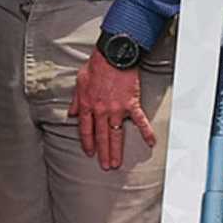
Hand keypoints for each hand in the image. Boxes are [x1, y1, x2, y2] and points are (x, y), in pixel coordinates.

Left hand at [74, 56, 155, 170]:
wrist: (113, 55)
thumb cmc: (97, 66)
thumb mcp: (79, 82)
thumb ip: (76, 100)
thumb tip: (72, 113)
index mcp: (88, 105)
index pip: (86, 130)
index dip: (88, 143)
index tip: (90, 152)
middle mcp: (101, 111)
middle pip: (101, 136)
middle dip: (102, 153)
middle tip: (105, 166)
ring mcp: (116, 109)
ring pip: (116, 134)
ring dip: (116, 150)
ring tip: (116, 163)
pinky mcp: (131, 104)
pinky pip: (139, 121)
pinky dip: (146, 131)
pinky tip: (150, 142)